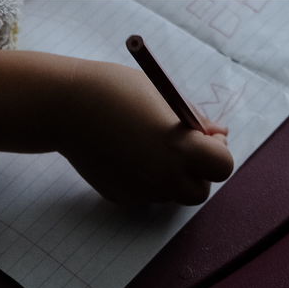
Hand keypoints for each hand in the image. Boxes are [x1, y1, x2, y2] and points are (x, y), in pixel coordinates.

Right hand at [59, 61, 233, 205]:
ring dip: (170, 175)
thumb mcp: (163, 96)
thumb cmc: (117, 90)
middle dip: (196, 171)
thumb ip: (194, 119)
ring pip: (170, 194)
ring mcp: (141, 192)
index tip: (204, 135)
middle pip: (199, 190)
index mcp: (182, 149)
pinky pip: (144, 194)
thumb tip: (219, 134)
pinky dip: (143, 179)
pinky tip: (124, 153)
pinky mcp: (120, 197)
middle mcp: (164, 178)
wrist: (65, 106)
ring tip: (146, 144)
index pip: (223, 166)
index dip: (217, 150)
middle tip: (181, 146)